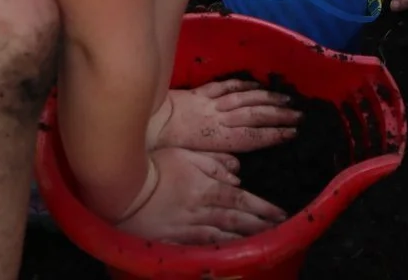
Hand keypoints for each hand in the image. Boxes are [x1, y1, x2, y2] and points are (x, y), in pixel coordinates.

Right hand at [118, 148, 285, 244]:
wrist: (127, 190)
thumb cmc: (158, 167)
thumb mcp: (188, 155)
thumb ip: (214, 164)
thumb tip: (237, 175)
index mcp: (208, 188)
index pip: (243, 199)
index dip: (263, 208)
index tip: (280, 213)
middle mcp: (203, 210)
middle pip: (238, 219)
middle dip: (260, 224)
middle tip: (278, 229)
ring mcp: (190, 228)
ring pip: (224, 235)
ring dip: (245, 238)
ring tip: (262, 241)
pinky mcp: (176, 241)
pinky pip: (203, 247)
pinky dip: (219, 249)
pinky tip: (231, 252)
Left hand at [148, 80, 301, 152]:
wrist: (144, 122)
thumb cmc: (165, 147)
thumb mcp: (193, 159)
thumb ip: (216, 160)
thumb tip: (237, 168)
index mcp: (218, 138)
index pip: (253, 136)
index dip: (275, 134)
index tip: (294, 132)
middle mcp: (219, 118)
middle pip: (255, 114)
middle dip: (279, 114)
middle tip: (299, 114)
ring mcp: (211, 102)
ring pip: (245, 97)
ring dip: (267, 98)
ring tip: (286, 99)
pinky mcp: (201, 92)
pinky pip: (226, 86)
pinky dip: (243, 84)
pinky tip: (255, 84)